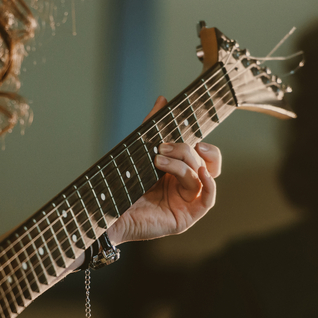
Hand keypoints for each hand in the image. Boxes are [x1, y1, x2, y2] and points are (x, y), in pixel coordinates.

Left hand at [107, 96, 220, 243]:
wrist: (108, 216)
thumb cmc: (122, 188)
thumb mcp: (139, 153)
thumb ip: (151, 127)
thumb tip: (163, 99)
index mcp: (179, 172)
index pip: (204, 155)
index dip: (204, 145)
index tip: (193, 136)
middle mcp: (186, 186)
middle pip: (205, 163)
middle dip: (186, 150)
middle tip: (162, 147)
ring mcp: (188, 202)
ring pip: (202, 177)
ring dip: (182, 165)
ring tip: (158, 161)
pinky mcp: (187, 217)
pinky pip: (208, 200)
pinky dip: (209, 185)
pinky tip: (199, 174)